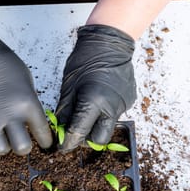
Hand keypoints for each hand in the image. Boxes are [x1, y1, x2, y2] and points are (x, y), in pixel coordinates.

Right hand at [0, 27, 51, 154]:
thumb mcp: (28, 83)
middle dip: (23, 147)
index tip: (44, 143)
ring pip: (0, 150)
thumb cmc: (4, 64)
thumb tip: (30, 123)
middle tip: (20, 142)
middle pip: (22, 148)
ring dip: (2, 148)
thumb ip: (30, 105)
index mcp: (29, 104)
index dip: (46, 142)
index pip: (43, 134)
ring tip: (1, 141)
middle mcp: (10, 115)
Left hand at [56, 24, 136, 151]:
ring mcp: (123, 105)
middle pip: (98, 140)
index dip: (67, 143)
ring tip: (87, 113)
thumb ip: (64, 112)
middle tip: (75, 132)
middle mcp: (111, 107)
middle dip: (85, 140)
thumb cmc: (86, 59)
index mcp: (93, 102)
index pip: (78, 133)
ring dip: (96, 126)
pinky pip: (115, 115)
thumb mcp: (68, 87)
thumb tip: (60, 130)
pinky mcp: (129, 101)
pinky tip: (100, 100)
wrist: (109, 43)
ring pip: (108, 128)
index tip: (62, 146)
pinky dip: (105, 113)